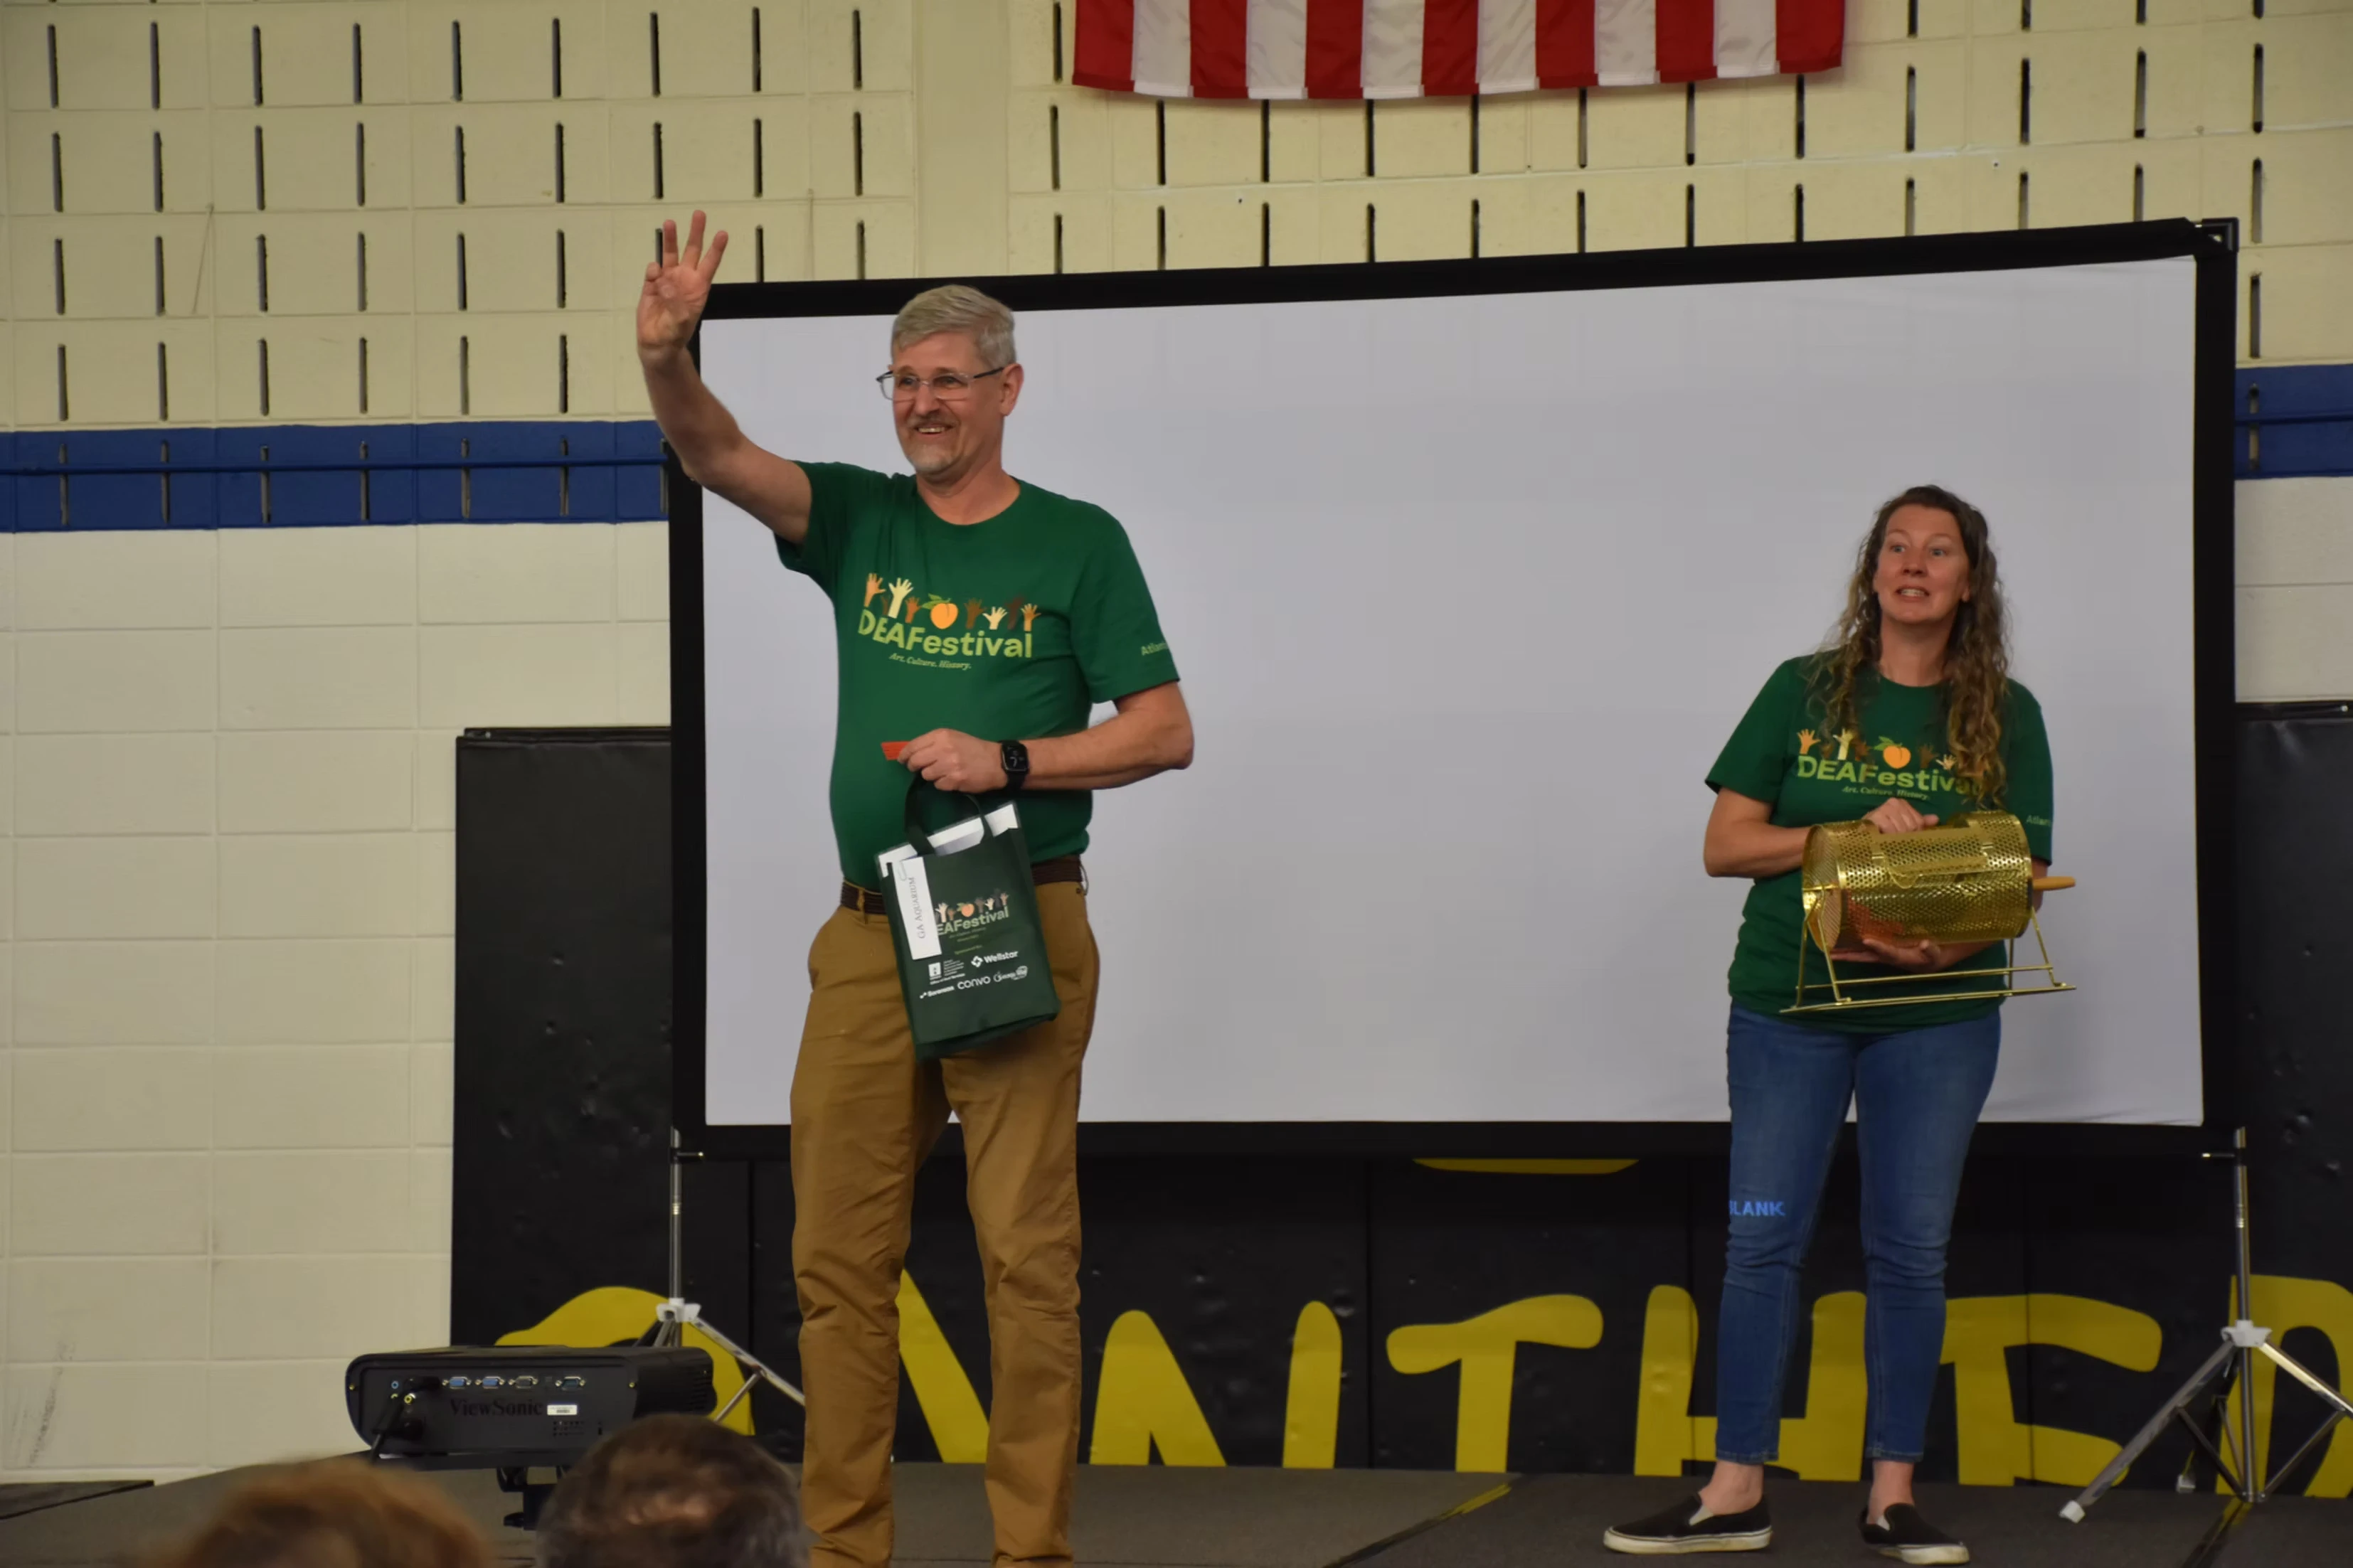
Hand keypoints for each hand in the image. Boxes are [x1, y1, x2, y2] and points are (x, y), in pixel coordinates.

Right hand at [637, 212, 727, 358]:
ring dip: (670, 238)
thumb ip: (676, 304)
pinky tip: (654, 278)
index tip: (723, 233)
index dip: (716, 249)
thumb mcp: (681, 323)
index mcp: (698, 288)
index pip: (709, 264)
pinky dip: (653, 270)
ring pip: (670, 253)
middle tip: (699, 214)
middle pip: (692, 250)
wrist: (656, 344)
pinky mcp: (651, 285)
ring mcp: (667, 280)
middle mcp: (684, 279)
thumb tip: (665, 283)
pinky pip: (653, 271)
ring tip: (669, 222)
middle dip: (696, 232)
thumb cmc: (675, 335)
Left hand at [898, 729, 1007, 792]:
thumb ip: (933, 743)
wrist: (996, 762)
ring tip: (942, 772)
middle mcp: (943, 748)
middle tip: (918, 769)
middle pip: (916, 761)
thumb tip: (911, 752)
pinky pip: (938, 785)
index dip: (904, 754)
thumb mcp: (953, 737)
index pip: (913, 745)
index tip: (902, 760)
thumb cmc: (973, 748)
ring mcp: (949, 765)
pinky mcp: (954, 780)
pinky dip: (942, 784)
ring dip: (931, 776)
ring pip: (925, 775)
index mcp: (941, 735)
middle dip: (913, 767)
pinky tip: (952, 779)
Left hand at [1830, 936, 1951, 971]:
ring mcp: (1885, 953)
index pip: (1888, 953)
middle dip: (1850, 956)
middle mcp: (1889, 957)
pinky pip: (1868, 946)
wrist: (1935, 959)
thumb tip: (1925, 944)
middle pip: (1866, 957)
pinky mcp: (1885, 948)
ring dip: (1848, 951)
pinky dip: (1855, 944)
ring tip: (1830, 950)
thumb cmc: (1935, 957)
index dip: (1878, 947)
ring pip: (1863, 953)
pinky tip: (1844, 939)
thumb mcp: (1936, 954)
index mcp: (1902, 958)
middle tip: (1831, 955)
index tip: (1867, 940)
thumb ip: (1931, 951)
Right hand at [1862, 797, 1938, 835]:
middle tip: (1893, 840)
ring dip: (1895, 838)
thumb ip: (1919, 823)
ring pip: (1901, 828)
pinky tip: (1881, 837)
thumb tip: (1936, 819)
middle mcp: (1894, 802)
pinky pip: (1890, 828)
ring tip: (1887, 839)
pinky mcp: (1876, 815)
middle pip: (1911, 825)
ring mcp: (1884, 807)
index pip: (1918, 822)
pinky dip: (1887, 836)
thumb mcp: (1903, 827)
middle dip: (1904, 836)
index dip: (1913, 833)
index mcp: (1902, 803)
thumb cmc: (1882, 832)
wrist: (1861, 836)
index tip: (1903, 837)